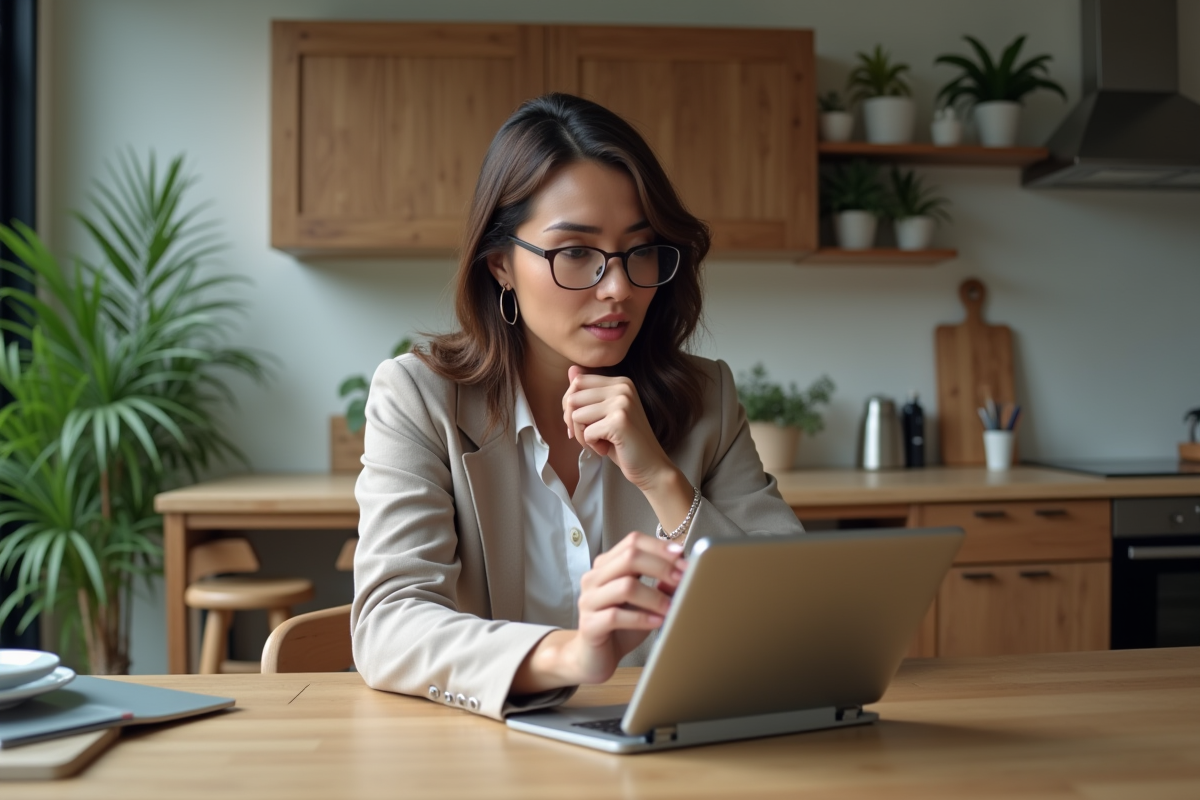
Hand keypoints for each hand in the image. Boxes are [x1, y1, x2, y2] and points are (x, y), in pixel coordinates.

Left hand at [562, 365, 671, 491]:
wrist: (650, 466)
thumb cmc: (624, 443)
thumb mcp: (604, 414)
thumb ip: (589, 392)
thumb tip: (571, 368)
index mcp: (621, 382)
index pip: (578, 382)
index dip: (571, 405)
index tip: (582, 424)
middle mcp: (623, 387)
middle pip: (573, 398)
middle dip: (573, 423)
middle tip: (590, 436)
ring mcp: (622, 403)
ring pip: (576, 415)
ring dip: (582, 435)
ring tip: (600, 442)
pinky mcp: (619, 421)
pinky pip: (586, 432)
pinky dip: (592, 445)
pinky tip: (608, 448)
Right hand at [571, 532, 687, 683]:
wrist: (593, 658)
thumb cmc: (621, 627)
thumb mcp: (646, 602)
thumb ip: (661, 585)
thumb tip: (683, 569)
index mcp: (607, 565)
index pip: (633, 541)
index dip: (660, 547)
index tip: (683, 558)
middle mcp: (594, 577)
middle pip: (630, 557)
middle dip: (662, 566)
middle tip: (683, 579)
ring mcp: (589, 600)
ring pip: (625, 586)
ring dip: (655, 596)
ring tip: (672, 607)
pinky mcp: (588, 624)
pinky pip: (615, 616)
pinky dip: (641, 618)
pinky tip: (657, 622)